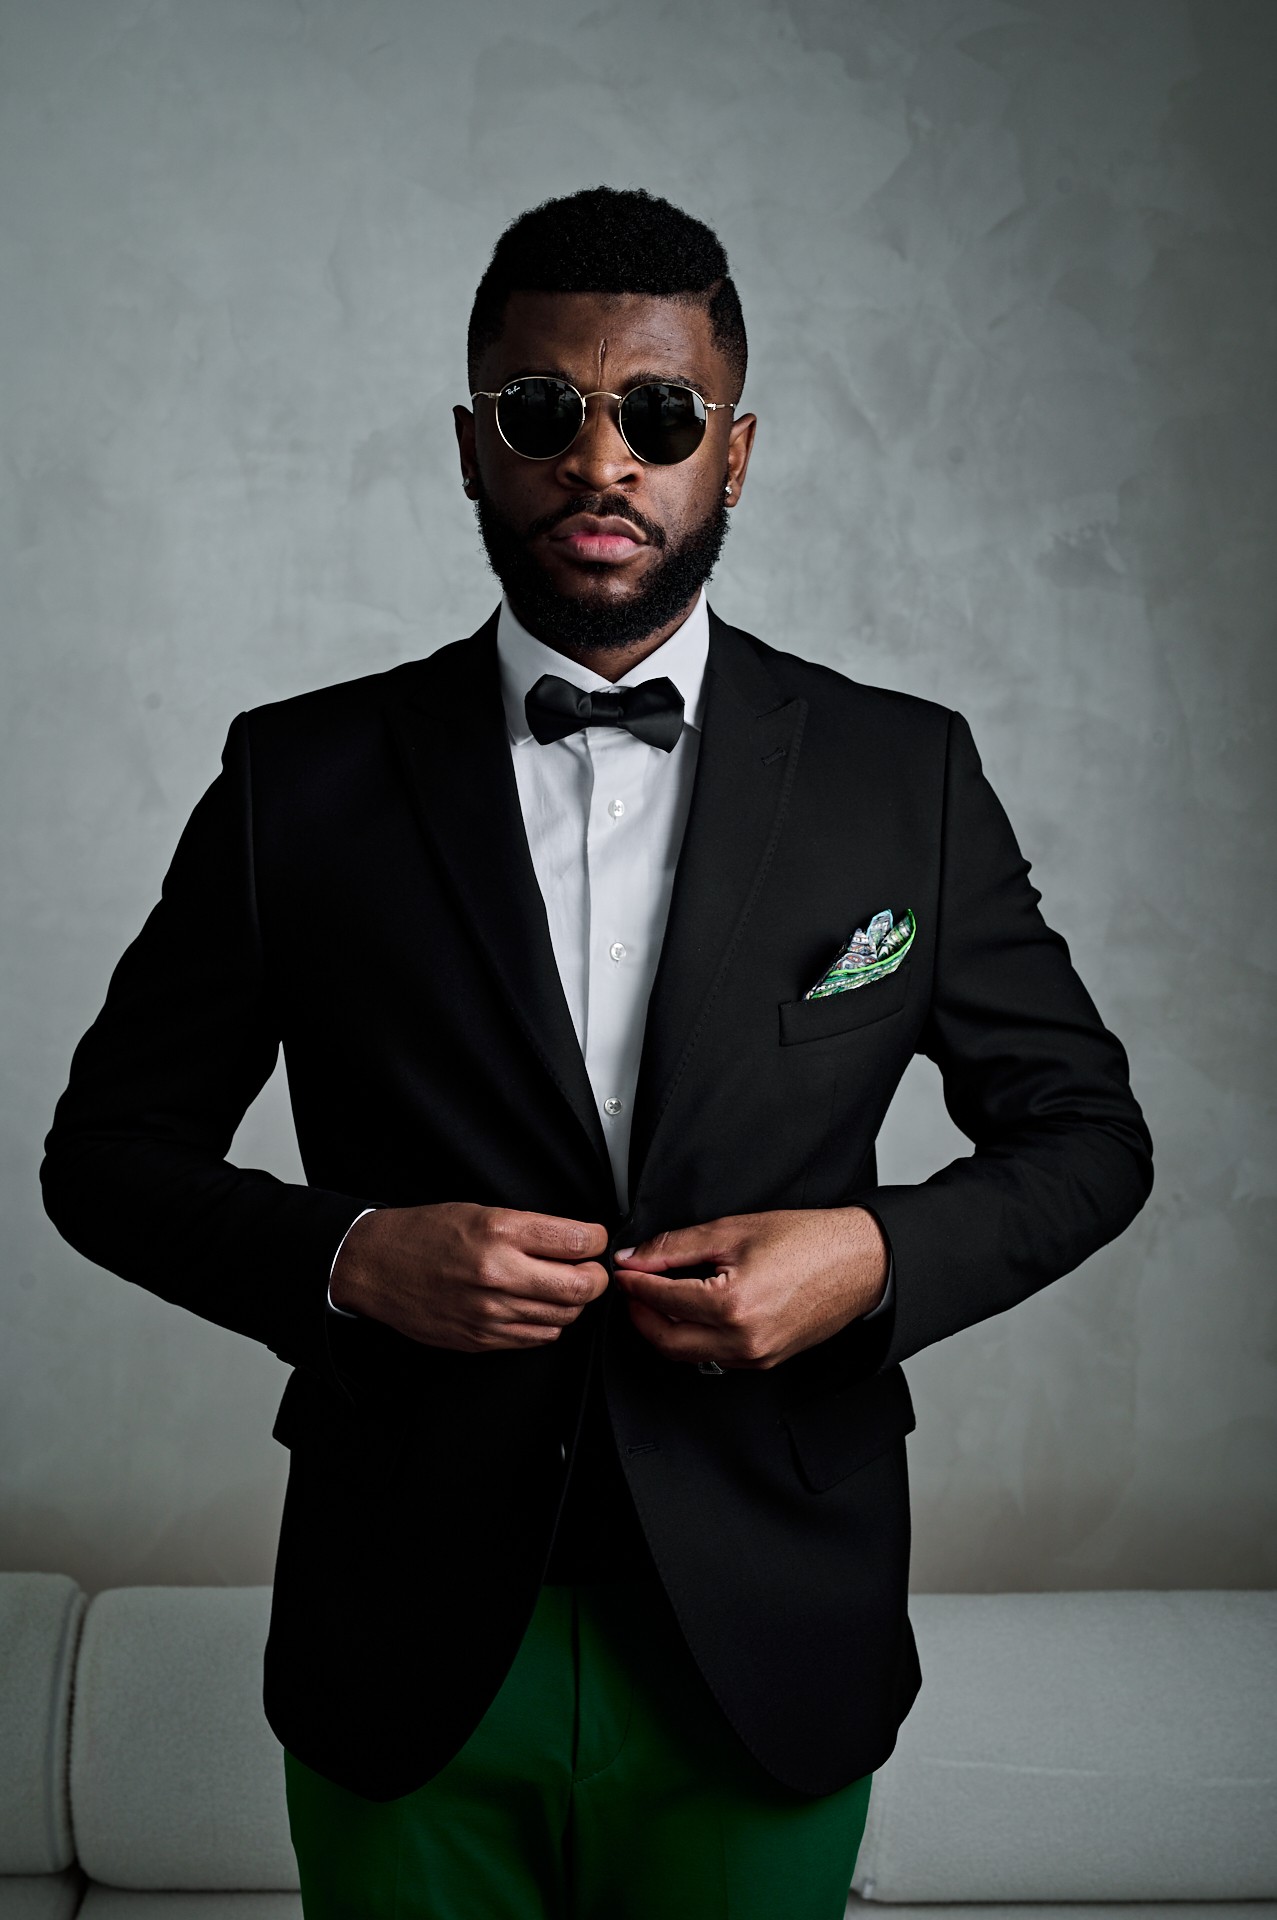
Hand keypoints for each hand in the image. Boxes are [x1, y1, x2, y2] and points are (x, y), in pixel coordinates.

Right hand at [329, 1203, 609, 1352]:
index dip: (596, 1240)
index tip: (594, 1240)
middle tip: (590, 1268)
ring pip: (565, 1316)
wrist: (376, 1265)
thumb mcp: (480, 1211)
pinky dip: (546, 1322)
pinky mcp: (482, 1338)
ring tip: (558, 1285)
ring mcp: (490, 1311)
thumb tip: (576, 1243)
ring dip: (572, 1301)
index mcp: (499, 1231)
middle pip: (582, 1287)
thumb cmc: (425, 1233)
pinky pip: (538, 1337)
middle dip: (596, 1277)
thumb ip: (530, 1229)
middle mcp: (498, 1273)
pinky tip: (533, 1305)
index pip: (579, 1242)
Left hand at [613, 1207, 888, 1370]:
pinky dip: (693, 1338)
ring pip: (687, 1354)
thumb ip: (676, 1245)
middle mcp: (742, 1340)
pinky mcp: (765, 1361)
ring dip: (664, 1328)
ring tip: (658, 1296)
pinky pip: (714, 1357)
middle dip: (640, 1314)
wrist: (859, 1262)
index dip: (634, 1283)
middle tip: (631, 1288)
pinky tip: (691, 1312)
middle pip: (665, 1339)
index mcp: (732, 1305)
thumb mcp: (733, 1230)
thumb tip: (636, 1256)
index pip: (661, 1300)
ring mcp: (755, 1357)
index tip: (622, 1270)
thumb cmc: (808, 1241)